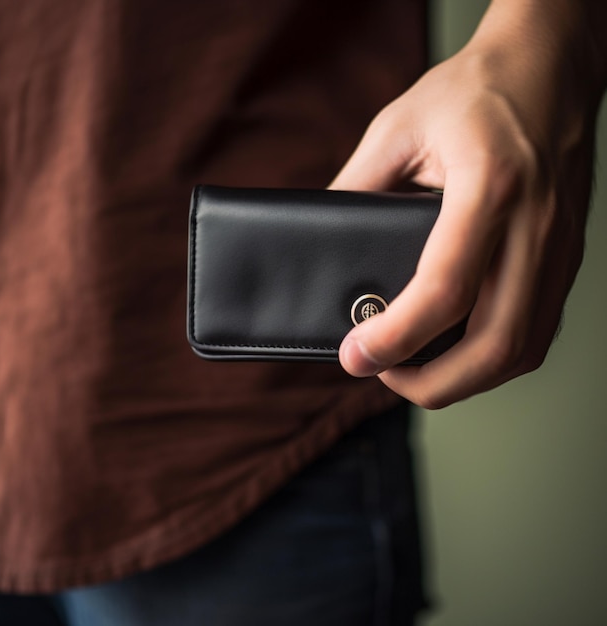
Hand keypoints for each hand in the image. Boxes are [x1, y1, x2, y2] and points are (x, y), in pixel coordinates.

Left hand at [331, 0, 605, 407]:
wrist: (550, 66)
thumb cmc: (474, 91)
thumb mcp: (397, 128)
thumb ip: (356, 188)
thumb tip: (326, 248)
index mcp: (490, 187)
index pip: (446, 289)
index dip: (394, 338)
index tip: (355, 356)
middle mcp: (534, 227)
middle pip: (494, 345)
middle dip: (431, 384)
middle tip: (382, 373)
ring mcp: (559, 247)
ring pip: (522, 350)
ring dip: (464, 379)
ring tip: (413, 368)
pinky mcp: (566, 258)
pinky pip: (536, 331)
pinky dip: (491, 358)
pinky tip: (456, 349)